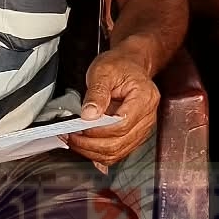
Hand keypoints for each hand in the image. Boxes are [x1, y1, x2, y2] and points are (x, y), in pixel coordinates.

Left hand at [68, 48, 160, 171]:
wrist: (129, 65)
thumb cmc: (120, 66)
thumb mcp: (103, 71)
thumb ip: (97, 93)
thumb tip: (89, 115)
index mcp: (144, 98)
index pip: (122, 124)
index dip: (98, 130)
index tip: (79, 127)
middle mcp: (147, 117)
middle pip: (120, 143)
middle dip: (91, 145)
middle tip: (71, 137)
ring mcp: (142, 128)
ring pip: (118, 152)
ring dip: (93, 152)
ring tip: (75, 141)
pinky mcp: (134, 135)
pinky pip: (118, 152)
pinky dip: (100, 154)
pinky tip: (86, 147)